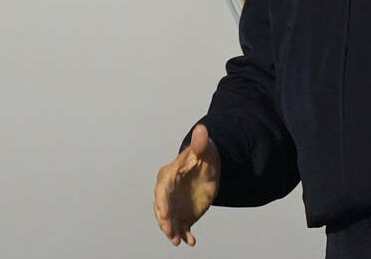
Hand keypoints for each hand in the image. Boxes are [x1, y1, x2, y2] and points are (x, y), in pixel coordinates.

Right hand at [154, 123, 220, 246]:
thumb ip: (201, 143)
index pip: (162, 190)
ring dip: (172, 231)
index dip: (163, 202)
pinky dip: (184, 234)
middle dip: (164, 221)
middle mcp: (167, 192)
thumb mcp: (205, 150)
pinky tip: (191, 241)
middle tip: (170, 233)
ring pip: (169, 220)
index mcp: (169, 175)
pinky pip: (181, 226)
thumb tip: (202, 129)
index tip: (166, 213)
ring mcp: (174, 204)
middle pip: (161, 208)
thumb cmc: (203, 155)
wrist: (209, 168)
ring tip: (178, 240)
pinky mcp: (182, 214)